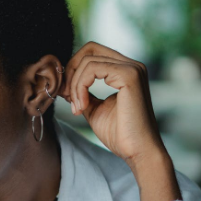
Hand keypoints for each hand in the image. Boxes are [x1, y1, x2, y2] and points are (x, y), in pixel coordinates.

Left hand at [61, 41, 180, 200]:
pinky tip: (82, 107)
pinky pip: (92, 69)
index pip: (92, 53)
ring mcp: (132, 68)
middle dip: (70, 71)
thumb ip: (83, 92)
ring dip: (74, 85)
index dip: (72, 69)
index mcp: (125, 70)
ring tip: (77, 108)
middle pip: (89, 49)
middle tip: (66, 96)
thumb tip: (64, 81)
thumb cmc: (119, 133)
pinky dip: (80, 87)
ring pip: (88, 61)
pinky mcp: (130, 76)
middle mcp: (131, 65)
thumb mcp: (94, 108)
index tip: (66, 94)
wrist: (137, 151)